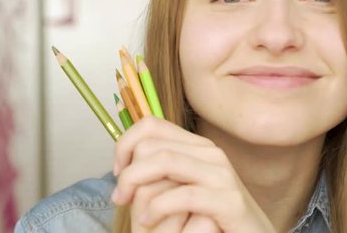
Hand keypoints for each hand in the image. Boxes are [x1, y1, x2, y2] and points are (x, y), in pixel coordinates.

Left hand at [111, 116, 275, 231]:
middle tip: (120, 198)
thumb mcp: (184, 187)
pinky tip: (149, 222)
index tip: (117, 171)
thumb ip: (162, 171)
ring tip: (132, 212)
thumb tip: (125, 158)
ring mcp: (221, 175)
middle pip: (152, 145)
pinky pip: (183, 195)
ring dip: (136, 185)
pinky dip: (158, 208)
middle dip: (127, 172)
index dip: (125, 144)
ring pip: (163, 162)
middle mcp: (210, 153)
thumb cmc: (213, 218)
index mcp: (197, 146)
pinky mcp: (229, 200)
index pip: (151, 125)